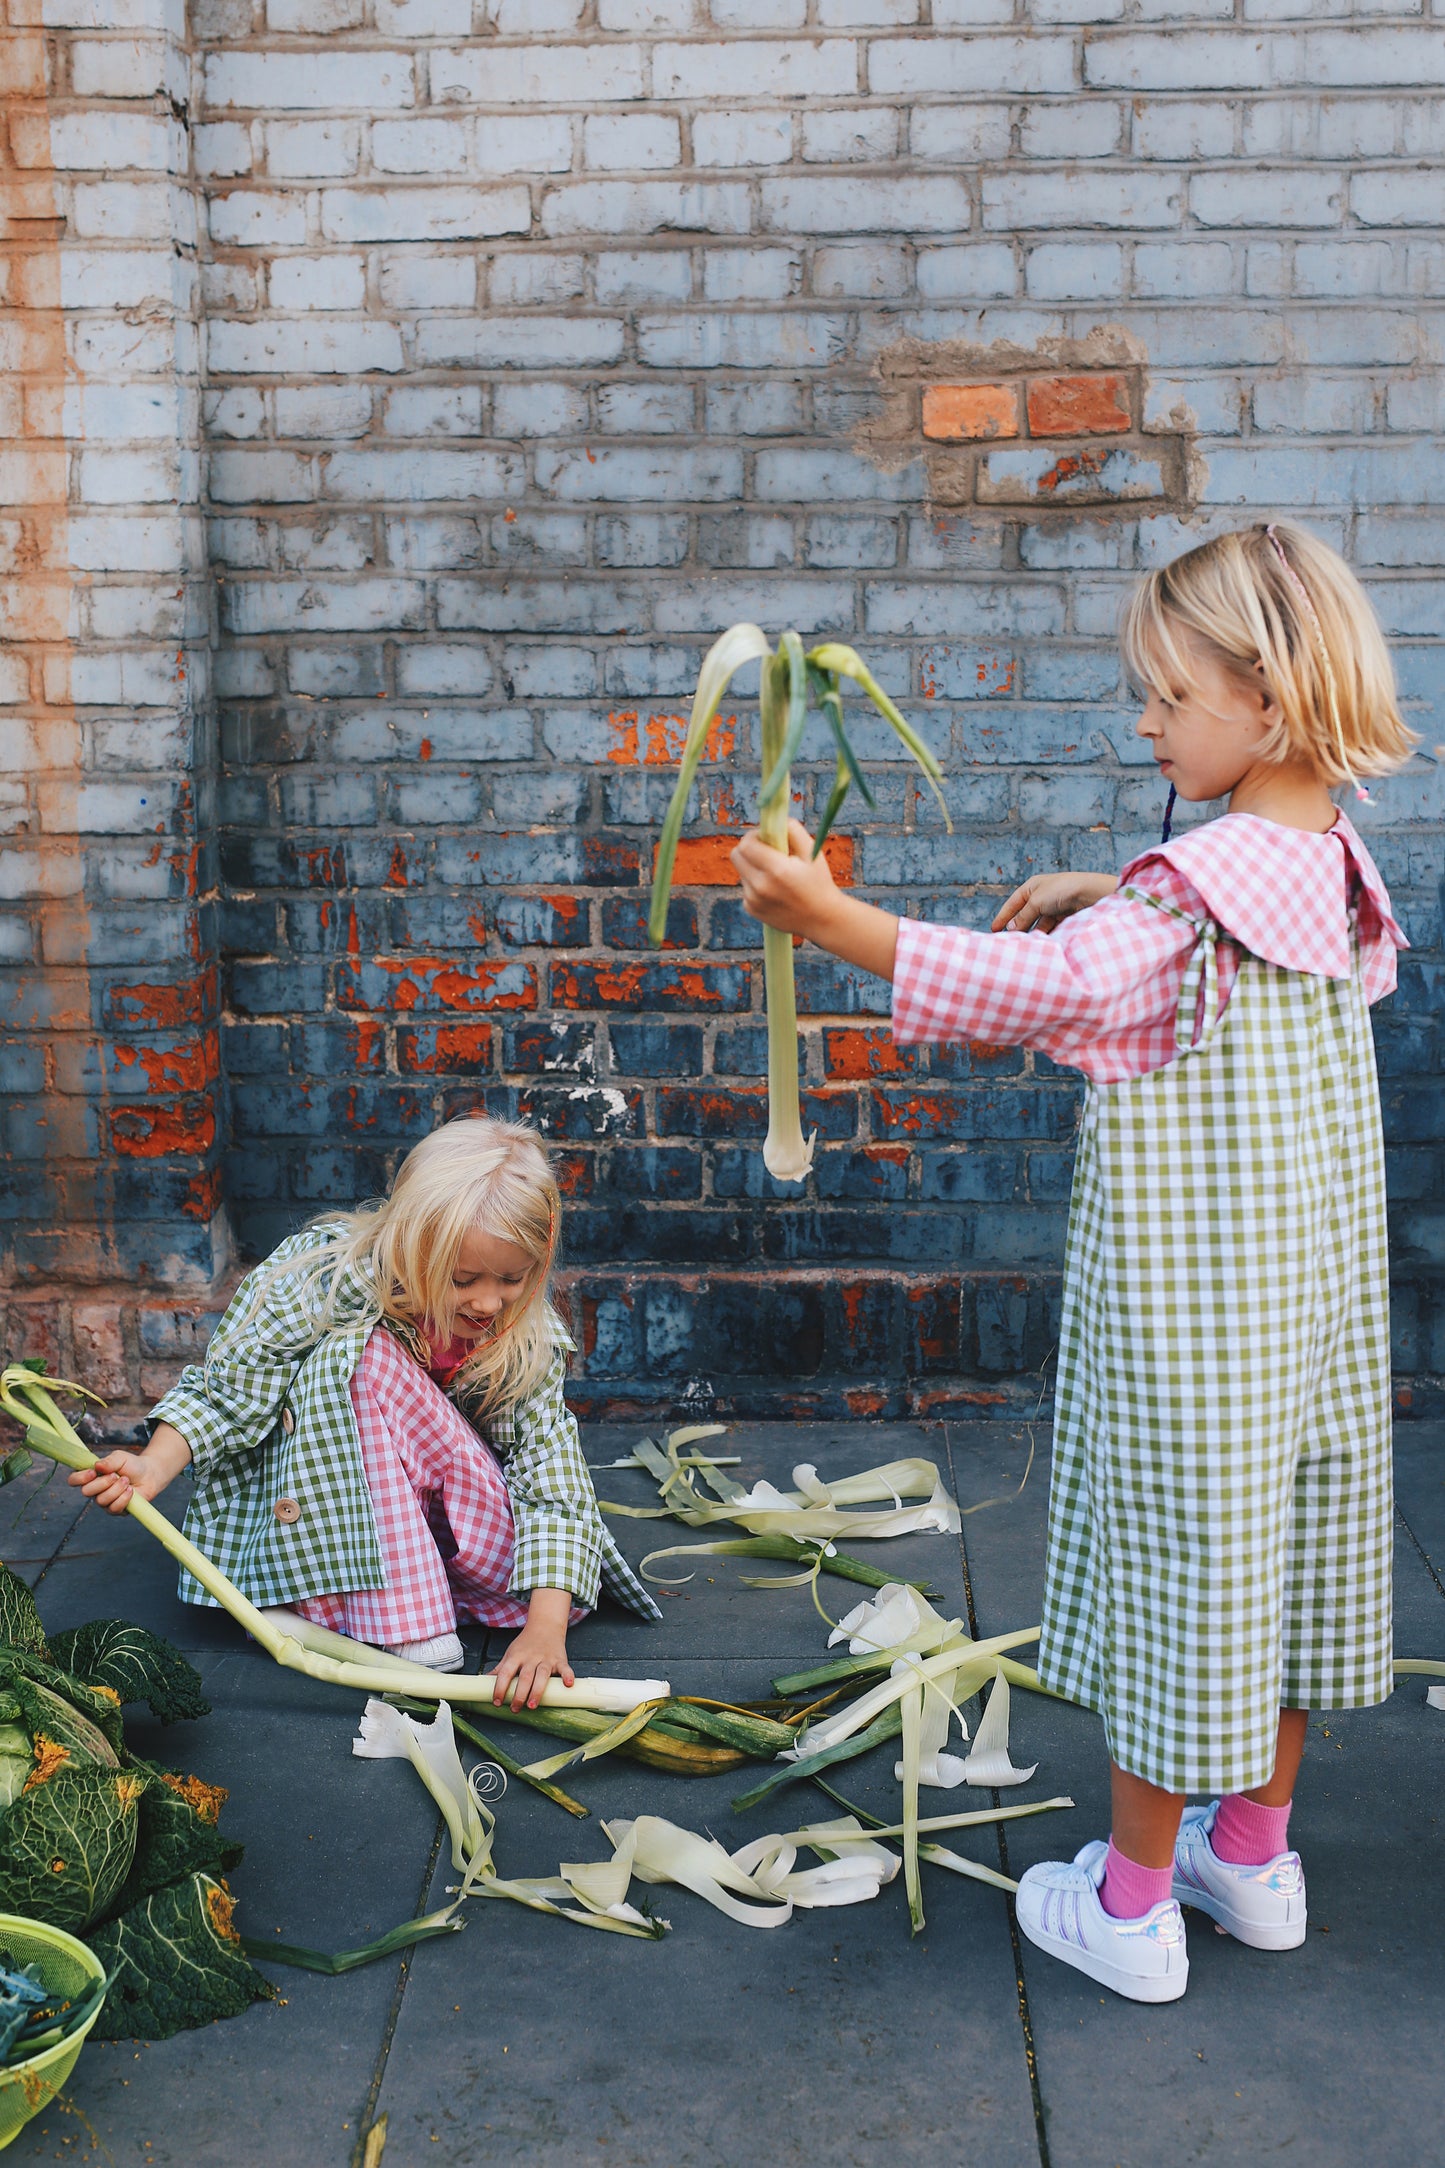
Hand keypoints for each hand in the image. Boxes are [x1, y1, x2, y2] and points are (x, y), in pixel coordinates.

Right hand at [67, 1419, 190, 1514]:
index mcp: (91, 1476)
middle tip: (116, 1476)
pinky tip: (130, 1490)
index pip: (74, 1480)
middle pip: (86, 1492)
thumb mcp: (120, 1458)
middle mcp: (95, 1490)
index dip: (80, 1478)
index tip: (93, 1472)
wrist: (149, 1474)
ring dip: (116, 1489)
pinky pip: (114, 1508)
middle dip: (102, 1483)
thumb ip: (108, 1461)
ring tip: (127, 1481)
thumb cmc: (132, 1465)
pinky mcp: (116, 1510)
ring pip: (101, 1501)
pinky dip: (123, 1498)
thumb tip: (97, 1466)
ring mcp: (105, 1502)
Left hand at [492, 1588, 575, 1710]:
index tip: (497, 1701)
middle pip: (524, 1677)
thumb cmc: (526, 1643)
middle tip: (515, 1708)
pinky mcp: (560, 1659)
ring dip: (537, 1691)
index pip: (505, 1673)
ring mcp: (546, 1659)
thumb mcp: (510, 1654)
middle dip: (519, 1694)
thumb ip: (500, 1669)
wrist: (545, 1625)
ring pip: (542, 1675)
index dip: (500, 1688)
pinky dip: (567, 1676)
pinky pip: (564, 1668)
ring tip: (532, 1705)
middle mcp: (531, 1658)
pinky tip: (568, 1684)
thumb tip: (483, 1682)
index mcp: (516, 1657)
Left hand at [730, 821, 839, 941]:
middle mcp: (761, 886)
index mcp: (777, 870)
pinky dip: (755, 884)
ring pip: (741, 871)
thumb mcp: (813, 852)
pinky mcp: (751, 909)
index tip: (765, 837)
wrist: (821, 918)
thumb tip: (774, 819)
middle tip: (766, 851)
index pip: (746, 844)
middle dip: (748, 848)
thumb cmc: (819, 882)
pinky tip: (775, 890)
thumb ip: (793, 830)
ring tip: (776, 875)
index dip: (754, 836)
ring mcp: (754, 900)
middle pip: (736, 855)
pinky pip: (745, 887)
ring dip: (754, 867)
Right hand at [991, 871, 1118, 934]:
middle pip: (1025, 914)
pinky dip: (1045, 934)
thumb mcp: (1036, 902)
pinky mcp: (1064, 915)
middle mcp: (1043, 895)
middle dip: (1017, 926)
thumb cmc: (1061, 891)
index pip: (1013, 903)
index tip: (994, 929)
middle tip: (1010, 941)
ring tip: (1026, 944)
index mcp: (1033, 886)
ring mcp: (1054, 906)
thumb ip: (1022, 916)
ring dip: (1032, 932)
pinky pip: (1050, 927)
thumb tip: (1011, 928)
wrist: (1089, 894)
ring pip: (1038, 922)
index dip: (1003, 916)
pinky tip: (1041, 942)